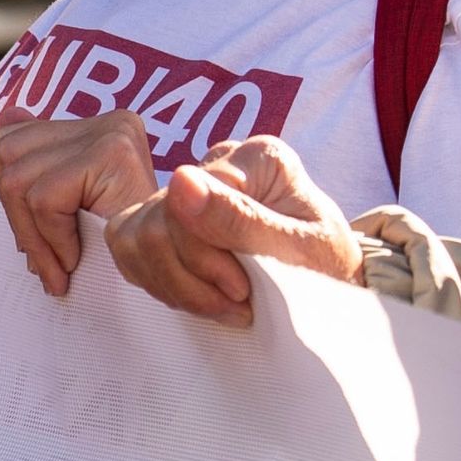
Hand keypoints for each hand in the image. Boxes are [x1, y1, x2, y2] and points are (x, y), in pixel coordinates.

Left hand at [0, 113, 159, 296]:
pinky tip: (76, 257)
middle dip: (15, 215)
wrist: (168, 275)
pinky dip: (52, 238)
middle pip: (8, 152)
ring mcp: (111, 132)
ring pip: (19, 178)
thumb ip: (40, 165)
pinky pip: (44, 198)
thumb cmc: (119, 252)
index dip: (13, 194)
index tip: (35, 236)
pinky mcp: (113, 154)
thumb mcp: (71, 207)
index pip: (15, 140)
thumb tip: (8, 116)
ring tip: (58, 267)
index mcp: (97, 128)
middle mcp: (107, 121)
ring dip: (33, 236)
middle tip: (42, 260)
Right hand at [107, 136, 362, 327]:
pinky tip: (198, 296)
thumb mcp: (300, 250)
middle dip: (191, 277)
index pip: (188, 200)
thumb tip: (179, 180)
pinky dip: (158, 281)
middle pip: (157, 222)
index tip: (242, 291)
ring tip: (223, 303)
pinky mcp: (169, 216)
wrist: (331, 285)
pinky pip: (129, 246)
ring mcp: (189, 188)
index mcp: (255, 156)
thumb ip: (240, 219)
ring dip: (176, 285)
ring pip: (136, 236)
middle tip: (238, 301)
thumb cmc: (326, 266)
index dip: (205, 257)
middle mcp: (216, 161)